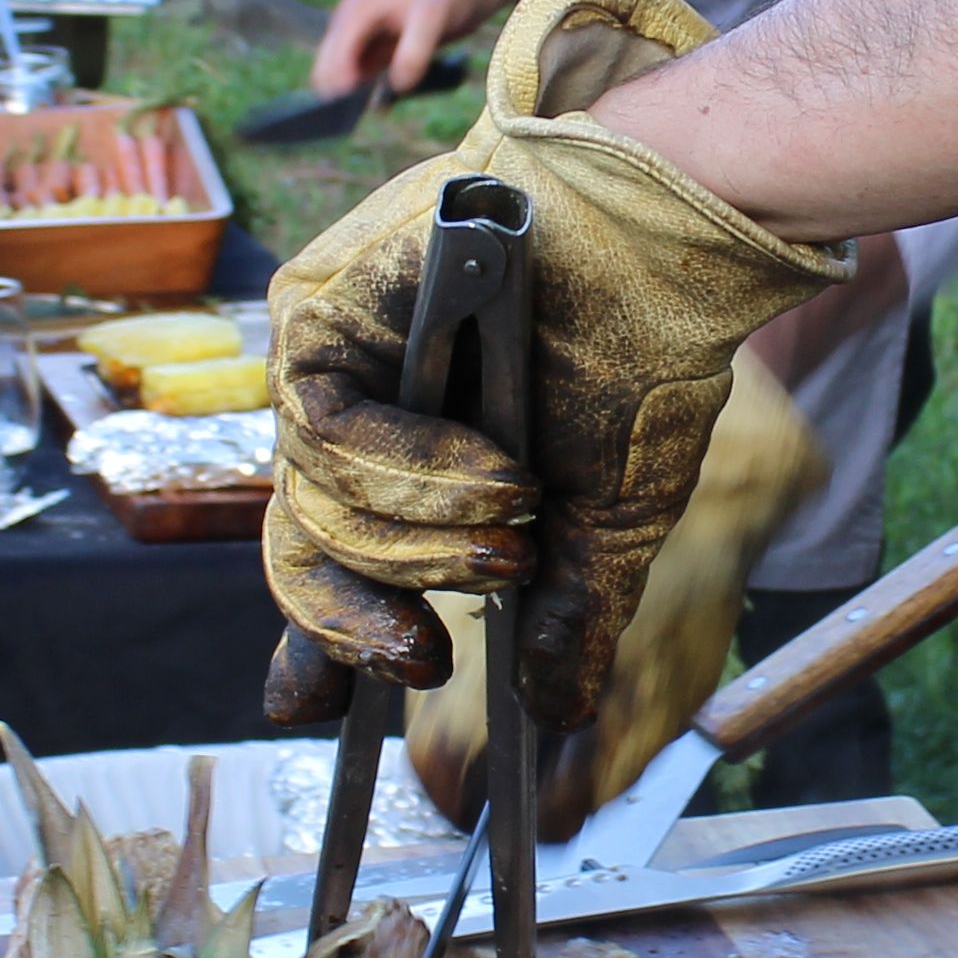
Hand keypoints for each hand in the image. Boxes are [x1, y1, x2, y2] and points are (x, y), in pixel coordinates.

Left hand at [258, 0, 849, 729]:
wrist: (656, 243)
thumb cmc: (635, 359)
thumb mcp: (608, 517)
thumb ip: (570, 614)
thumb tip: (559, 714)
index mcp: (409, 472)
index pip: (332, 569)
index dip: (316, 643)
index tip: (306, 712)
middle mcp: (356, 421)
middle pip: (301, 552)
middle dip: (360, 622)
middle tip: (427, 657)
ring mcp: (330, 365)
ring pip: (314, 499)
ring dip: (419, 538)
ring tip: (516, 520)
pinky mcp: (318, 312)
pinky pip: (324, 427)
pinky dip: (409, 467)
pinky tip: (490, 470)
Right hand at [315, 0, 484, 100]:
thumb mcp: (434, 19)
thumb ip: (414, 52)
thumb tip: (397, 86)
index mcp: (356, 11)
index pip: (332, 56)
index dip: (336, 86)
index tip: (346, 112)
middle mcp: (352, 23)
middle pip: (328, 70)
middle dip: (338, 94)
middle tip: (350, 118)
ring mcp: (362, 37)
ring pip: (343, 77)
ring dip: (352, 96)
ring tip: (373, 108)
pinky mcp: (377, 50)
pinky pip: (362, 78)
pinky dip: (368, 93)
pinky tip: (384, 104)